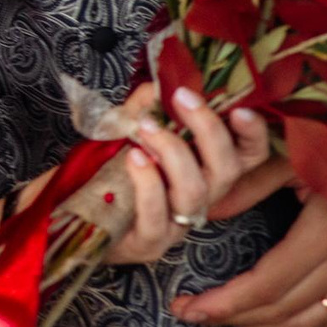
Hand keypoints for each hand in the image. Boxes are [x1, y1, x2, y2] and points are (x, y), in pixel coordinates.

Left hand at [98, 87, 273, 266]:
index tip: (238, 107)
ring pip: (194, 191)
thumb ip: (146, 108)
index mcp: (205, 171)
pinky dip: (147, 182)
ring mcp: (176, 224)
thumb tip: (159, 83)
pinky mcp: (149, 243)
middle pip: (227, 170)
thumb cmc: (109, 171)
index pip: (248, 157)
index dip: (252, 134)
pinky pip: (157, 215)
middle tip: (182, 98)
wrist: (74, 216)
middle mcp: (200, 199)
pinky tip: (134, 158)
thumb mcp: (128, 131)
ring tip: (145, 128)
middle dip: (209, 130)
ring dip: (173, 151)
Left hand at [169, 181, 326, 326]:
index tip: (187, 308)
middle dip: (231, 318)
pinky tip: (275, 318)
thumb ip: (252, 184)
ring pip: (307, 324)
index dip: (222, 304)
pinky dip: (301, 324)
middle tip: (194, 315)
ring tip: (226, 318)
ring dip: (262, 326)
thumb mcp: (303, 155)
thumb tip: (208, 211)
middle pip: (280, 312)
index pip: (264, 286)